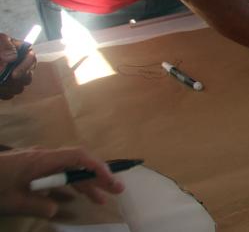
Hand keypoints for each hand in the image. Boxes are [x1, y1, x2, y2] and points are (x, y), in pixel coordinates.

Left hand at [0, 34, 36, 99]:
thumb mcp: (0, 40)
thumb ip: (6, 46)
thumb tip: (12, 58)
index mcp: (25, 52)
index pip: (31, 60)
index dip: (24, 69)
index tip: (13, 75)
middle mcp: (25, 65)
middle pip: (27, 78)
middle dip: (14, 81)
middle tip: (2, 80)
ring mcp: (18, 77)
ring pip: (19, 88)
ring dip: (7, 88)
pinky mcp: (10, 86)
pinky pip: (10, 94)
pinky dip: (3, 93)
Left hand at [0, 147, 124, 217]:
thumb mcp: (12, 201)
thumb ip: (38, 204)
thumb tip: (56, 209)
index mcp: (42, 160)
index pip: (78, 157)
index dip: (97, 167)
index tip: (111, 182)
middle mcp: (43, 157)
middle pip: (77, 163)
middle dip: (98, 177)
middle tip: (117, 190)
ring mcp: (36, 162)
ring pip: (67, 171)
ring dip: (83, 184)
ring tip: (100, 200)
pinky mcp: (28, 168)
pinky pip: (54, 174)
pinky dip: (66, 185)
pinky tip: (72, 198)